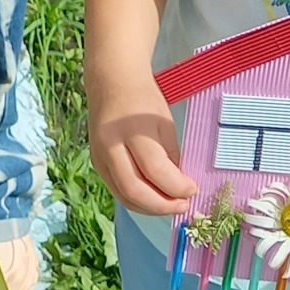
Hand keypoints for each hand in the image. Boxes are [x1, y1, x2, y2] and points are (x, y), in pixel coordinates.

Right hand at [88, 76, 196, 216]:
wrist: (112, 81)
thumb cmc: (143, 99)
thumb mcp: (164, 123)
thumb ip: (170, 156)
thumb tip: (178, 187)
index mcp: (132, 130)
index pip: (155, 169)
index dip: (177, 187)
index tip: (193, 189)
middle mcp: (110, 145)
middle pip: (134, 190)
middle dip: (162, 205)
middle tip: (183, 205)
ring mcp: (99, 156)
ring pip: (123, 195)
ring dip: (149, 208)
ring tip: (170, 205)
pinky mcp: (96, 163)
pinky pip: (117, 190)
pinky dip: (137, 200)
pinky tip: (154, 198)